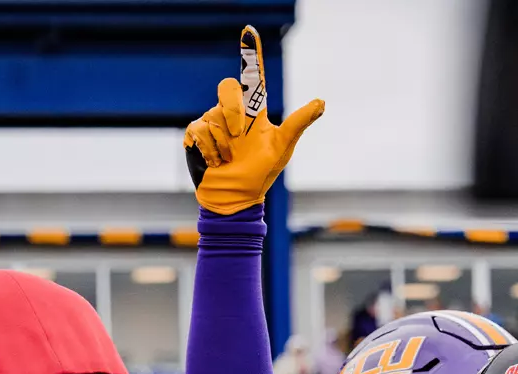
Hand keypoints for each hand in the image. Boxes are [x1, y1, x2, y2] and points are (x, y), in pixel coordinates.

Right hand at [183, 26, 324, 213]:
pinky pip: (201, 130)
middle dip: (233, 111)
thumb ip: (298, 122)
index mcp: (253, 111)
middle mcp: (232, 112)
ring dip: (225, 143)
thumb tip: (322, 102)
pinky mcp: (196, 135)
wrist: (236, 197)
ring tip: (230, 158)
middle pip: (228, 90)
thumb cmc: (261, 172)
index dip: (250, 54)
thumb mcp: (283, 146)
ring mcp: (212, 122)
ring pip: (214, 116)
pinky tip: (217, 162)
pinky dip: (211, 149)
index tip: (249, 32)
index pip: (253, 78)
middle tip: (240, 136)